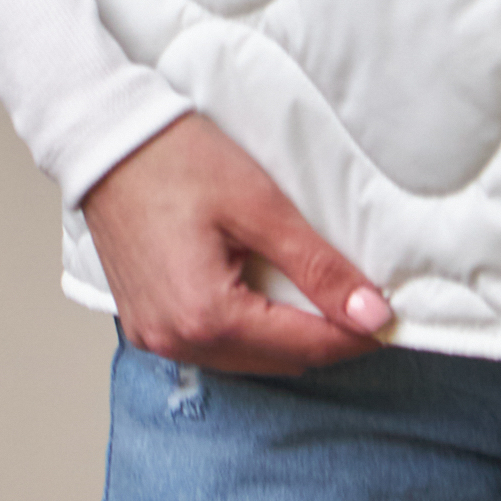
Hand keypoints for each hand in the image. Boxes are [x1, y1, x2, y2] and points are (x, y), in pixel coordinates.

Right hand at [79, 112, 392, 376]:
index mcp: (207, 316)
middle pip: (277, 360)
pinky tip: (270, 300)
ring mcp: (157, 338)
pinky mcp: (148, 324)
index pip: (305, 346)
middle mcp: (178, 341)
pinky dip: (250, 330)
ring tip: (324, 299)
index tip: (391, 316)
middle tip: (365, 304)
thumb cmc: (178, 161)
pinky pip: (214, 345)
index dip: (356, 334)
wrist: (110, 141)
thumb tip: (371, 312)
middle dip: (325, 337)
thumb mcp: (261, 207)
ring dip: (288, 336)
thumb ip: (318, 267)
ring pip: (247, 359)